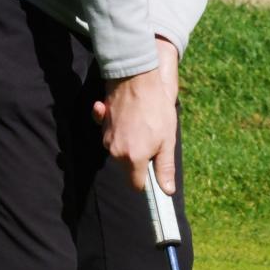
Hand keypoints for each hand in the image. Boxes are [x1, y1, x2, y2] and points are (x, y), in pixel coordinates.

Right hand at [92, 41, 179, 192]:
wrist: (136, 79)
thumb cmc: (156, 109)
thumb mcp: (167, 140)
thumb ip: (164, 167)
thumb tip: (167, 190)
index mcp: (134, 158)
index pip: (136, 185)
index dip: (146, 180)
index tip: (153, 171)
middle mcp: (116, 152)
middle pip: (128, 166)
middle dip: (140, 158)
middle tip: (153, 137)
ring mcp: (106, 138)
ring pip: (120, 151)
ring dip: (130, 142)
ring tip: (142, 124)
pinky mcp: (102, 124)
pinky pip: (111, 135)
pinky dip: (118, 129)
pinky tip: (126, 117)